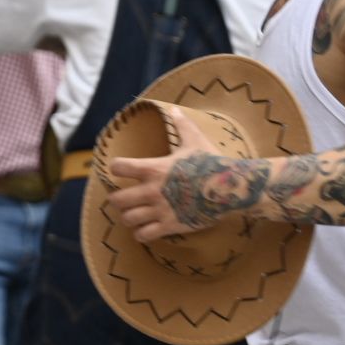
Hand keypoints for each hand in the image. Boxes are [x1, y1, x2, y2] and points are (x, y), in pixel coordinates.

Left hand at [108, 107, 229, 241]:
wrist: (228, 187)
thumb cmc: (211, 162)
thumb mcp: (195, 140)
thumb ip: (181, 125)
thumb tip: (174, 108)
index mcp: (153, 168)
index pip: (118, 167)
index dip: (117, 167)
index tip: (121, 169)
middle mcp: (151, 190)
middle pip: (116, 200)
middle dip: (118, 199)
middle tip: (125, 198)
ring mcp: (159, 210)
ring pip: (128, 219)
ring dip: (129, 217)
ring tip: (135, 214)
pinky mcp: (169, 226)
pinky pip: (144, 235)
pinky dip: (141, 233)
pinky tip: (146, 228)